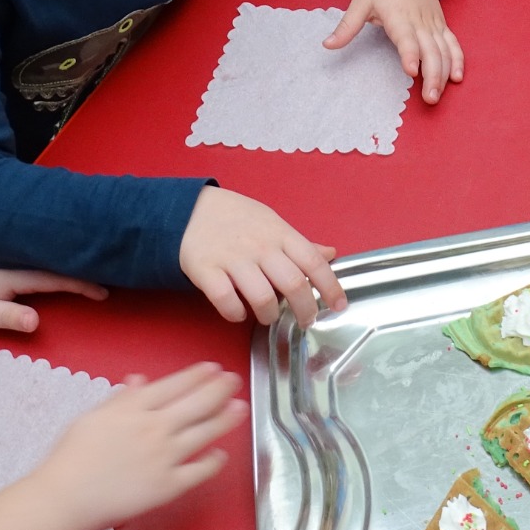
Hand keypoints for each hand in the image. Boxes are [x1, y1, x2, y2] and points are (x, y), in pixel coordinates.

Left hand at [0, 258, 107, 331]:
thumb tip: (35, 321)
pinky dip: (64, 254)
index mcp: (22, 274)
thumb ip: (5, 315)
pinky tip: (73, 255)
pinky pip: (48, 252)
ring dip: (79, 257)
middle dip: (90, 263)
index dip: (85, 284)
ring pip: (57, 255)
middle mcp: (26, 260)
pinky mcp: (17, 253)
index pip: (60, 278)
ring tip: (102, 260)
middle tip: (117, 269)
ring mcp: (22, 254)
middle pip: (65, 262)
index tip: (105, 291)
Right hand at [35, 362, 247, 529]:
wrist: (64, 498)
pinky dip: (213, 461)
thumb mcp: (92, 418)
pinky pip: (199, 471)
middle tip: (235, 381)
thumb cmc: (71, 457)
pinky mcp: (168, 486)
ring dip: (225, 419)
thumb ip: (119, 399)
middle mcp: (155, 428)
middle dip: (220, 389)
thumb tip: (139, 381)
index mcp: (134, 408)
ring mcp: (165, 457)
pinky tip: (221, 454)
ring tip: (241, 409)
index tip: (213, 368)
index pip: (174, 386)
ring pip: (204, 433)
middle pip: (197, 404)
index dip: (197, 376)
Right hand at [178, 186, 343, 326]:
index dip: (330, 287)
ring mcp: (233, 259)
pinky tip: (239, 312)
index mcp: (281, 234)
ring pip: (262, 297)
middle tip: (306, 321)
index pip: (314, 262)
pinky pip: (226, 300)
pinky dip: (235, 313)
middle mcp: (260, 247)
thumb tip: (331, 254)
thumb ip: (301, 244)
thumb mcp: (273, 224)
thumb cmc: (238, 218)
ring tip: (269, 316)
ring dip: (270, 315)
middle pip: (293, 285)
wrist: (190, 209)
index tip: (339, 306)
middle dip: (305, 310)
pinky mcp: (206, 270)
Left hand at [327, 0, 463, 104]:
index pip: (406, 38)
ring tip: (437, 95)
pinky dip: (457, 60)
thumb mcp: (360, 1)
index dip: (410, 54)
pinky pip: (453, 44)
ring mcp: (433, 24)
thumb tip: (327, 45)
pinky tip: (457, 77)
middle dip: (433, 75)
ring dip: (444, 73)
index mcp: (398, 16)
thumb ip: (347, 26)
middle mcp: (420, 22)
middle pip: (431, 51)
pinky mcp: (441, 25)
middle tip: (429, 98)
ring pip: (444, 51)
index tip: (411, 72)